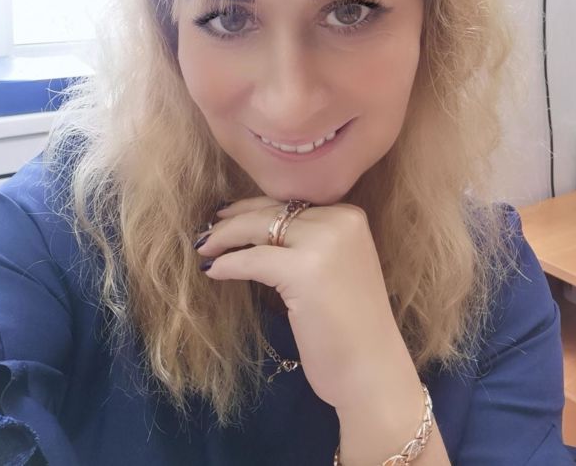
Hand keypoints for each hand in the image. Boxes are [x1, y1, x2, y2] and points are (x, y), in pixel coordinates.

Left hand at [196, 195, 408, 411]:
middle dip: (234, 221)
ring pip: (258, 228)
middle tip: (207, 233)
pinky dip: (228, 264)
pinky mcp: (305, 270)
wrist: (372, 372)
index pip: (290, 204)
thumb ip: (307, 242)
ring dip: (225, 238)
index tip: (226, 215)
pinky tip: (212, 271)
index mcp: (350, 217)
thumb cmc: (350, 327)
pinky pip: (252, 259)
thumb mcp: (333, 268)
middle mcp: (340, 221)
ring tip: (204, 248)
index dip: (253, 208)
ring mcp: (325, 243)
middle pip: (272, 212)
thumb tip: (255, 224)